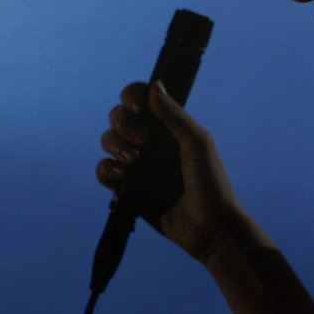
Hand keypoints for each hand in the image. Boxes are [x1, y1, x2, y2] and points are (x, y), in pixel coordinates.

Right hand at [96, 80, 245, 260]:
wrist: (208, 228)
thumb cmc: (210, 181)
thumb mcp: (197, 143)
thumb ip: (174, 115)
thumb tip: (154, 85)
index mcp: (170, 125)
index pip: (142, 98)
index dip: (132, 95)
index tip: (138, 106)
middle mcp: (152, 141)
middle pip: (119, 116)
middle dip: (123, 123)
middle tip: (143, 141)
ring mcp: (138, 164)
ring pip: (108, 140)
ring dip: (115, 145)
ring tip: (134, 161)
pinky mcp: (128, 189)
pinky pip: (103, 170)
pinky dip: (106, 169)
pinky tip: (121, 175)